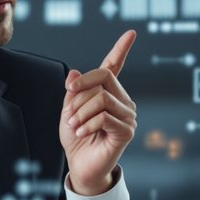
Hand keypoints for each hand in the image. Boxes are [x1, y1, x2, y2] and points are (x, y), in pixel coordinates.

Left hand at [60, 31, 137, 195]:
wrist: (80, 166)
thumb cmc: (76, 138)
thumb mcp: (68, 110)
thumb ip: (73, 91)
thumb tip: (75, 73)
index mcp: (109, 93)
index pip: (115, 66)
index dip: (122, 48)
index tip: (131, 33)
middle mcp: (122, 101)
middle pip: (103, 78)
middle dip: (80, 90)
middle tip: (67, 110)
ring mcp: (127, 116)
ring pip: (102, 98)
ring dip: (80, 112)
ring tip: (74, 125)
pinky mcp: (127, 131)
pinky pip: (104, 116)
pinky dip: (87, 123)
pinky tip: (81, 132)